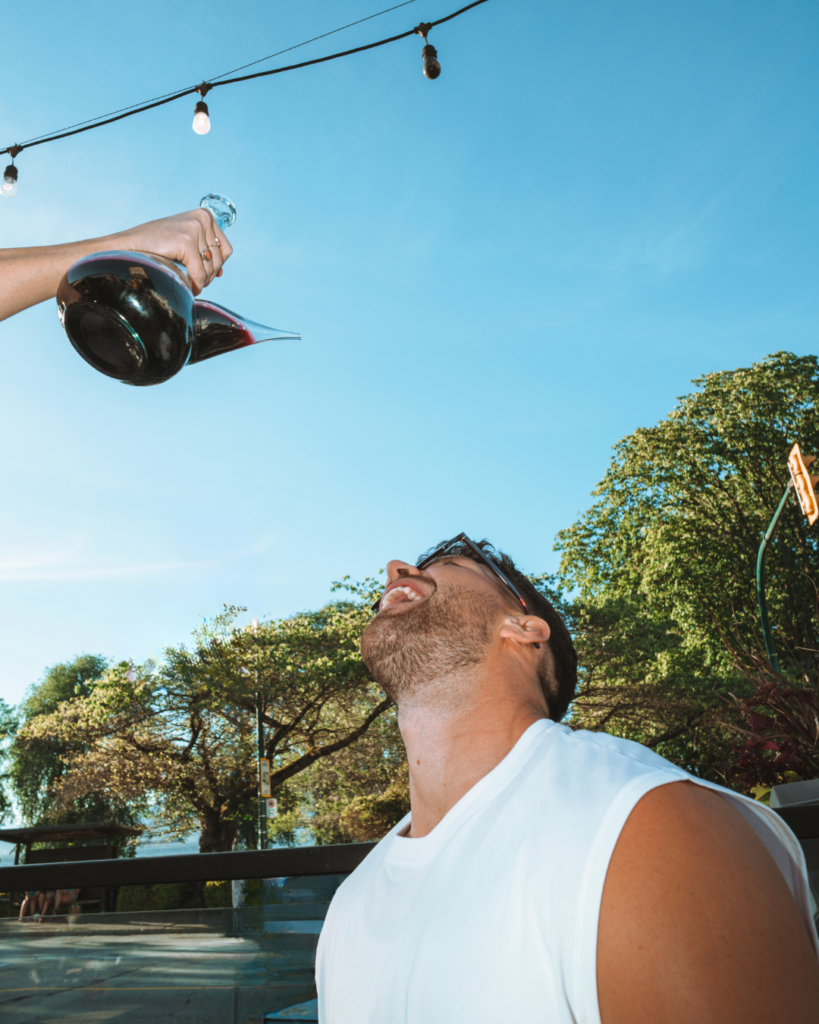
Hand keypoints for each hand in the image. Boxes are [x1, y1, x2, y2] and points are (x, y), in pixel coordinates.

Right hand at [107, 208, 233, 295]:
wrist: (127, 246)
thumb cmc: (154, 246)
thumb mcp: (184, 242)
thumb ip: (203, 252)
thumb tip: (222, 273)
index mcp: (204, 215)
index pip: (225, 250)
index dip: (215, 266)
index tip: (201, 273)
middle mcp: (202, 218)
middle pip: (220, 259)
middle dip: (208, 275)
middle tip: (193, 280)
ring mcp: (194, 228)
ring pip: (211, 268)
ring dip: (201, 281)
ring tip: (188, 282)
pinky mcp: (186, 241)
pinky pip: (199, 273)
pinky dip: (195, 284)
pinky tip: (187, 286)